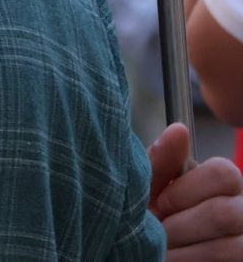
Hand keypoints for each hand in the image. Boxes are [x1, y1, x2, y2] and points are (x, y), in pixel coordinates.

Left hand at [149, 123, 242, 259]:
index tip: (158, 204)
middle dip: (181, 225)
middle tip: (157, 230)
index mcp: (223, 183)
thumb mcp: (148, 187)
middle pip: (226, 213)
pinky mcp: (240, 261)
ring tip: (161, 248)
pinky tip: (173, 259)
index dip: (185, 191)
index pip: (224, 174)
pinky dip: (191, 261)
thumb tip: (178, 129)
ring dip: (184, 249)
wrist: (144, 249)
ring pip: (228, 247)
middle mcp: (242, 209)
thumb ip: (161, 162)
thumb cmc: (149, 215)